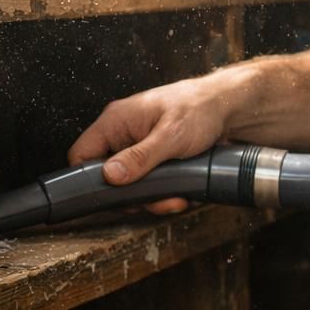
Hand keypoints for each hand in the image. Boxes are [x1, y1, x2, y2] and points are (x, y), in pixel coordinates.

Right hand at [67, 77, 229, 213]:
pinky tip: (180, 194)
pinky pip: (148, 181)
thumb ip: (140, 157)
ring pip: (130, 183)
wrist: (228, 107)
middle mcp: (123, 133)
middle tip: (154, 201)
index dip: (88, 178)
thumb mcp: (170, 136)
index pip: (81, 153)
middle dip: (131, 195)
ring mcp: (138, 146)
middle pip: (108, 175)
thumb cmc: (200, 109)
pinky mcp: (153, 157)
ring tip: (175, 199)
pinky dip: (163, 191)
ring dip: (152, 197)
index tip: (110, 197)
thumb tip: (110, 176)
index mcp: (116, 121)